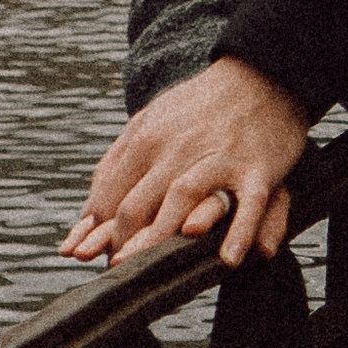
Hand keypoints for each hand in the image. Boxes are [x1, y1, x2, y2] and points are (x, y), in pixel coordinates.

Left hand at [60, 57, 309, 268]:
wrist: (259, 75)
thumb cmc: (198, 106)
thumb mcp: (148, 123)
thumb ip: (116, 164)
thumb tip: (87, 214)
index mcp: (145, 140)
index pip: (110, 196)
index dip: (96, 233)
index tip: (93, 257)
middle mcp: (176, 149)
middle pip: (138, 204)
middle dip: (121, 244)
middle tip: (119, 272)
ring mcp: (216, 158)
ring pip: (182, 200)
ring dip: (163, 238)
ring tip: (154, 271)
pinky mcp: (256, 167)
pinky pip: (247, 204)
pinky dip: (239, 232)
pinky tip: (229, 259)